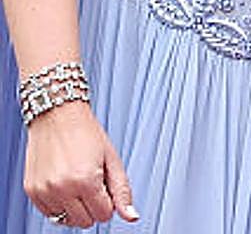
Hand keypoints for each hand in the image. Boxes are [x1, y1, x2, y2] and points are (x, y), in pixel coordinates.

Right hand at [25, 102, 137, 225]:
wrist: (57, 115)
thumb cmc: (86, 132)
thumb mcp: (112, 158)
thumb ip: (122, 190)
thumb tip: (131, 216)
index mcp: (85, 179)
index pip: (103, 215)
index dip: (109, 202)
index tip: (106, 186)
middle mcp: (62, 189)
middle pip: (85, 222)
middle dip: (93, 206)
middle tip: (93, 182)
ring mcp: (44, 192)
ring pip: (66, 221)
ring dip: (75, 207)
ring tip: (78, 181)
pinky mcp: (32, 192)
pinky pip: (49, 214)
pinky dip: (59, 205)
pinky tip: (65, 185)